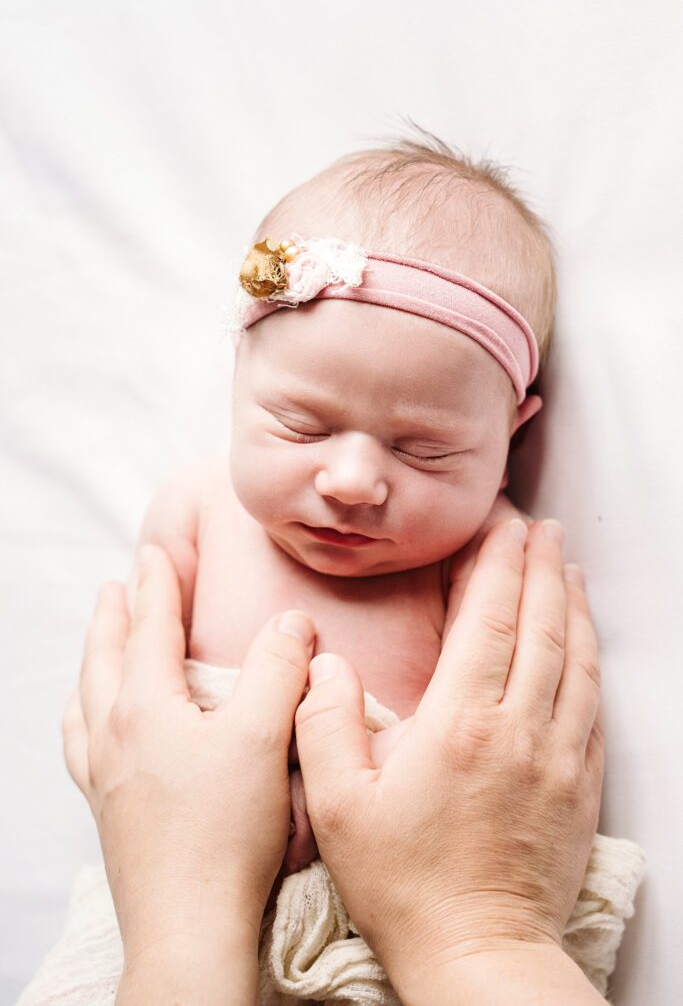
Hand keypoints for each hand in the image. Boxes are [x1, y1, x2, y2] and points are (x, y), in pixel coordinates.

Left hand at [63, 543, 315, 1002]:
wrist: (188, 926)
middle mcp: (112, 734)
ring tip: (97, 639)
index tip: (158, 550)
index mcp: (146, 707)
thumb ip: (278, 670)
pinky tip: (87, 722)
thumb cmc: (226, 831)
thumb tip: (290, 622)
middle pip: (105, 656)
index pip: (149, 628)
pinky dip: (81, 715)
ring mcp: (102, 774)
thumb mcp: (262, 737)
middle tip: (116, 583)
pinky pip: (79, 744)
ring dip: (93, 657)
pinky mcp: (107, 808)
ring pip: (86, 697)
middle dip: (114, 614)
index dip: (158, 585)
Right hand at [295, 519, 603, 1000]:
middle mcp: (520, 729)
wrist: (480, 955)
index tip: (504, 523)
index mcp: (461, 724)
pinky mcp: (580, 786)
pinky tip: (584, 642)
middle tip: (538, 524)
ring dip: (572, 603)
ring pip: (576, 658)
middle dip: (540, 565)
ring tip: (566, 565)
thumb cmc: (404, 884)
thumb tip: (325, 663)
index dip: (499, 563)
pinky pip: (593, 705)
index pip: (491, 618)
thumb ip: (323, 723)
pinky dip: (591, 659)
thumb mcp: (337, 807)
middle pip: (541, 625)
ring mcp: (558, 757)